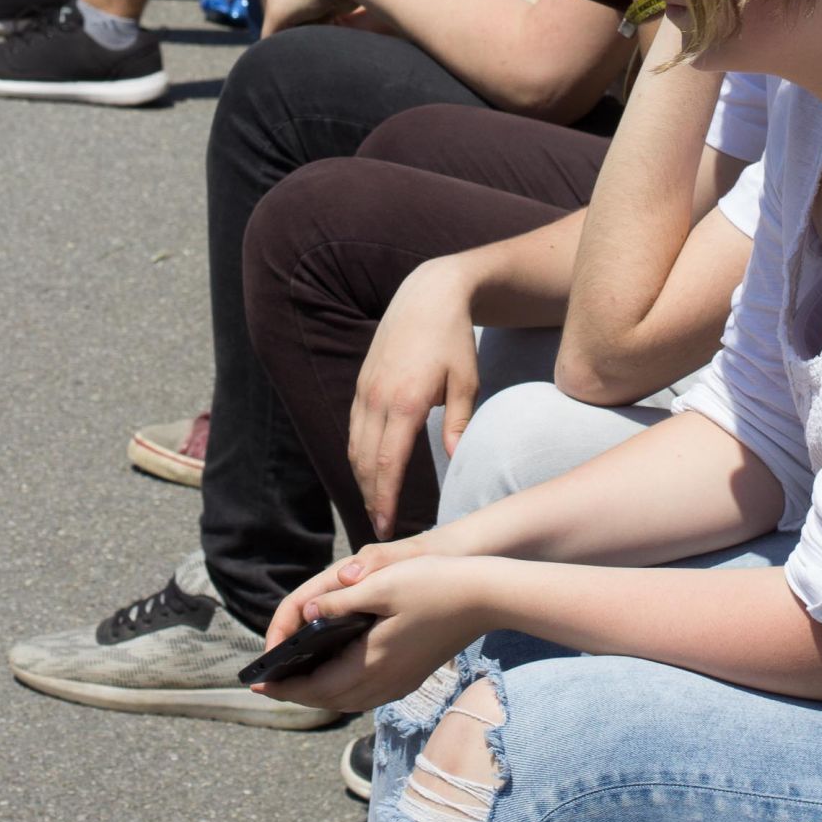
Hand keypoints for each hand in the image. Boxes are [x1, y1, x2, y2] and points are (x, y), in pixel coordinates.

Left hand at [251, 551, 487, 717]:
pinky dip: (343, 688)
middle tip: (268, 684)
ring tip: (295, 680)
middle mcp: (384, 681)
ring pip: (348, 700)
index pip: (315, 686)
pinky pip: (367, 693)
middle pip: (329, 699)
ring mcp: (400, 682)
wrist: (484, 597)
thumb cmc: (434, 584)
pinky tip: (338, 673)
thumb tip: (305, 614)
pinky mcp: (411, 675)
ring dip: (319, 693)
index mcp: (371, 662)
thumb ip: (340, 602)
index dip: (283, 685)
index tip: (257, 683)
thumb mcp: (382, 584)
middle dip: (296, 692)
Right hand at [351, 257, 480, 535]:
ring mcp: (366, 388)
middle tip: (379, 528)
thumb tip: (456, 460)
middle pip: (365, 462)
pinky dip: (358, 453)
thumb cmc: (454, 338)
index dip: (385, 499)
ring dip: (361, 479)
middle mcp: (378, 398)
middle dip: (371, 498)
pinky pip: (354, 426)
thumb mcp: (467, 379)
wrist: (428, 294)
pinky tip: (369, 469)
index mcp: (406, 402)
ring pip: (354, 446)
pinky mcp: (362, 381)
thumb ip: (459, 422)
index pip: (388, 464)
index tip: (387, 527)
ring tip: (375, 505)